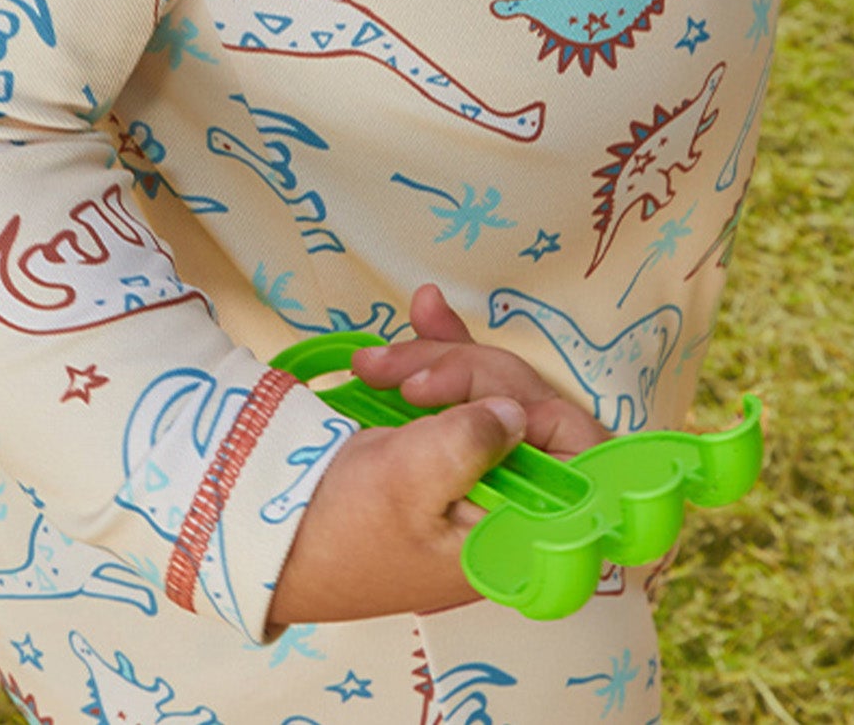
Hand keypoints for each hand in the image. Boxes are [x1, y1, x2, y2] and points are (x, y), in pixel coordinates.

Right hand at [266, 284, 603, 625]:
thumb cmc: (338, 530)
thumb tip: (517, 412)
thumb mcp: (404, 484)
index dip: (556, 422)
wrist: (269, 535)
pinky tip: (418, 318)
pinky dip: (437, 353)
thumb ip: (470, 443)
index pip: (585, 468)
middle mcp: (506, 500)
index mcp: (513, 531)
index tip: (503, 406)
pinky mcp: (444, 442)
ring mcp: (476, 468)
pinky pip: (460, 384)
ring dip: (441, 357)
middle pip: (530, 408)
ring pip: (491, 386)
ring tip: (381, 362)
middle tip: (408, 380)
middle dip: (470, 372)